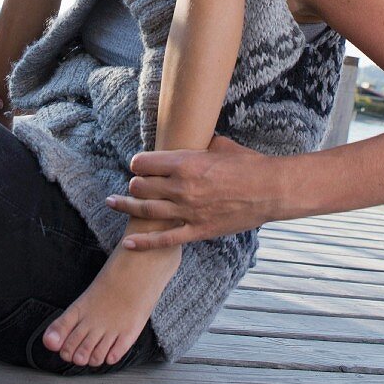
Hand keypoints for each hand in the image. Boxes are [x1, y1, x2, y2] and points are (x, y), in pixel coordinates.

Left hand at [106, 135, 276, 249]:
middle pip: (141, 186)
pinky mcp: (198, 230)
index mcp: (186, 163)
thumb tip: (191, 140)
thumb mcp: (220, 145)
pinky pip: (164, 240)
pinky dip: (143, 243)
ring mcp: (188, 211)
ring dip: (127, 206)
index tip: (139, 164)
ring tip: (113, 202)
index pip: (144, 162)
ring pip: (146, 211)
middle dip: (135, 183)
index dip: (138, 162)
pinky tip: (127, 243)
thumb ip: (199, 144)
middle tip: (135, 183)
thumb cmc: (248, 163)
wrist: (270, 189)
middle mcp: (182, 187)